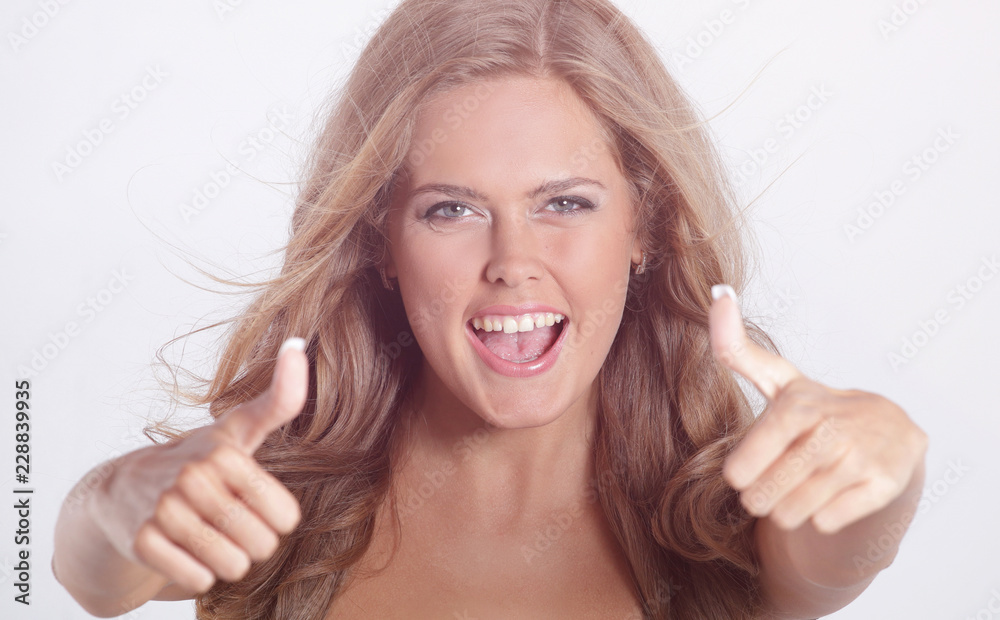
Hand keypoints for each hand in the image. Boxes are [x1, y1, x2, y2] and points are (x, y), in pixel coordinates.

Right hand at [92, 338, 308, 592]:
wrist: (123, 490)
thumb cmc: (199, 459)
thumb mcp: (239, 428)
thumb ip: (279, 398)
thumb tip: (299, 344)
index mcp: (225, 453)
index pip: (285, 516)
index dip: (277, 520)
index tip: (259, 505)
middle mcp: (193, 478)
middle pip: (260, 544)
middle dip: (253, 543)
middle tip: (232, 523)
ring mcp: (164, 510)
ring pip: (231, 565)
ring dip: (228, 560)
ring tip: (212, 536)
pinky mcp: (142, 542)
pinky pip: (198, 580)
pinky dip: (199, 574)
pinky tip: (187, 551)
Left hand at [708, 286, 927, 533]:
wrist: (890, 432)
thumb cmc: (817, 411)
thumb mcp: (778, 380)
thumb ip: (737, 348)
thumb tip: (718, 293)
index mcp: (796, 406)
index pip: (745, 463)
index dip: (740, 473)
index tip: (741, 472)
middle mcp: (830, 429)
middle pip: (764, 494)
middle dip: (760, 497)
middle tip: (771, 484)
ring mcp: (860, 457)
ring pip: (794, 512)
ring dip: (787, 510)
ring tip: (795, 490)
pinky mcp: (885, 483)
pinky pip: (828, 522)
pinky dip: (822, 518)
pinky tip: (831, 495)